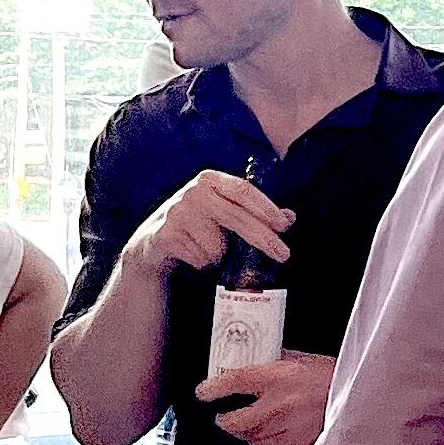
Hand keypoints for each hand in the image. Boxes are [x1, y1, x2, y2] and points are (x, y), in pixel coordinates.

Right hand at [127, 168, 293, 278]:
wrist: (153, 245)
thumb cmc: (196, 226)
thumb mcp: (225, 214)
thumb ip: (255, 213)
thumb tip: (290, 216)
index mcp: (210, 180)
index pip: (243, 189)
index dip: (266, 207)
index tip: (285, 225)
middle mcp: (192, 192)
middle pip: (237, 217)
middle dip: (264, 239)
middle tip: (283, 255)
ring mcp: (176, 213)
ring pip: (218, 245)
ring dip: (220, 256)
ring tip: (207, 250)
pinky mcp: (165, 235)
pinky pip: (201, 258)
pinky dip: (203, 264)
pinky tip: (192, 255)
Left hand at [195, 350, 337, 444]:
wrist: (363, 396)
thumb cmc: (335, 375)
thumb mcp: (303, 359)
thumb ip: (276, 362)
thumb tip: (254, 362)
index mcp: (277, 377)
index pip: (233, 382)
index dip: (212, 389)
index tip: (204, 393)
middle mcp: (278, 404)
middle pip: (234, 422)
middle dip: (224, 421)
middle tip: (222, 416)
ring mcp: (287, 426)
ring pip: (250, 438)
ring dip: (244, 432)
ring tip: (246, 426)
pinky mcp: (297, 442)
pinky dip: (262, 442)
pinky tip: (266, 434)